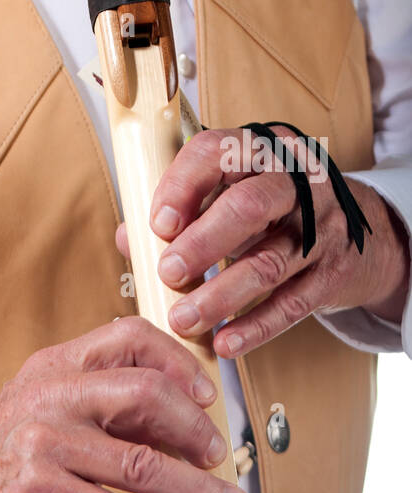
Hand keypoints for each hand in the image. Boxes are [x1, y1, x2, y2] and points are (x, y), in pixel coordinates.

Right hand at [0, 316, 247, 492]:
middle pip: (145, 394)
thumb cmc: (8, 458)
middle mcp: (50, 394)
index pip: (128, 336)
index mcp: (56, 365)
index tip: (206, 395)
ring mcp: (43, 440)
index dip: (177, 361)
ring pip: (142, 462)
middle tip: (218, 455)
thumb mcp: (50, 409)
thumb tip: (182, 417)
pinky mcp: (40, 490)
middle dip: (195, 429)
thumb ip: (103, 402)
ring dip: (196, 489)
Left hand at [115, 126, 410, 357]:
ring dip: (220, 295)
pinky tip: (224, 342)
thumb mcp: (236, 190)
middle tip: (168, 272)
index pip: (218, 152)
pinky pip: (291, 304)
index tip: (158, 224)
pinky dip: (255, 327)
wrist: (365, 235)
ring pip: (268, 262)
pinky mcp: (333, 274)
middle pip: (248, 206)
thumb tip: (128, 239)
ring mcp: (321, 229)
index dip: (183, 187)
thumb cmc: (279, 208)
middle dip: (202, 242)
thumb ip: (184, 209)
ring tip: (183, 319)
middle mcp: (298, 183)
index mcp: (263, 150)